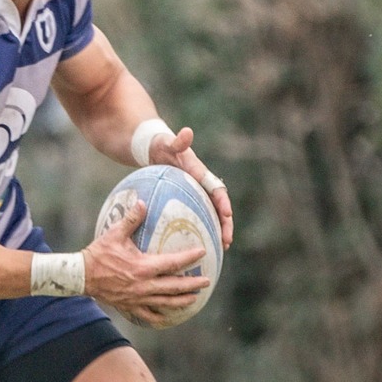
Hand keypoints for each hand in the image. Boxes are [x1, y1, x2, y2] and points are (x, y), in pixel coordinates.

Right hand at [81, 200, 210, 327]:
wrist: (80, 276)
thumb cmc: (97, 254)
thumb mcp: (114, 234)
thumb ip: (131, 219)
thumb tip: (142, 202)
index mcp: (143, 267)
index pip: (173, 263)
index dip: (189, 258)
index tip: (202, 252)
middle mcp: (144, 285)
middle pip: (175, 286)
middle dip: (193, 284)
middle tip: (207, 281)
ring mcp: (137, 298)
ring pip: (165, 302)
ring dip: (181, 300)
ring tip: (193, 298)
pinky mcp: (129, 305)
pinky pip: (148, 314)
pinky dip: (159, 316)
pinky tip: (167, 317)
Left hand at [148, 124, 233, 248]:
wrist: (154, 147)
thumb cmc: (160, 145)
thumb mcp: (167, 142)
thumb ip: (177, 141)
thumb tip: (187, 132)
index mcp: (200, 173)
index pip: (216, 189)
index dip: (223, 202)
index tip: (228, 215)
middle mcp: (201, 185)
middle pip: (219, 207)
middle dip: (225, 224)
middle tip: (226, 242)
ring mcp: (195, 193)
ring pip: (210, 215)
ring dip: (216, 231)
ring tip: (219, 249)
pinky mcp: (186, 200)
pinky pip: (194, 217)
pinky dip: (199, 230)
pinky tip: (193, 246)